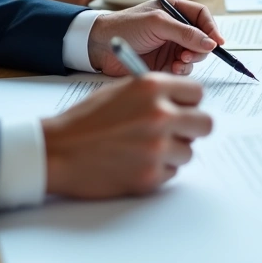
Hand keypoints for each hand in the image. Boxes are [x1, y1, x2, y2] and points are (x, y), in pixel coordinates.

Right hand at [41, 73, 211, 198]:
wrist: (56, 152)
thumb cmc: (84, 122)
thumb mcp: (119, 92)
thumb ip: (154, 95)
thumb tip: (183, 104)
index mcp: (152, 87)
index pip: (197, 92)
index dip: (189, 102)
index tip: (183, 109)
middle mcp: (160, 114)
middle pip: (205, 123)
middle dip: (192, 129)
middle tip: (176, 133)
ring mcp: (157, 147)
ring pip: (188, 152)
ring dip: (172, 153)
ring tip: (142, 150)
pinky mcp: (151, 175)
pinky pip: (172, 173)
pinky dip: (157, 171)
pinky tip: (133, 164)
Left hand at [87, 0, 223, 74]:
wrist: (99, 46)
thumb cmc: (124, 27)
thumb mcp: (157, 23)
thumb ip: (185, 32)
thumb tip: (210, 43)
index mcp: (174, 9)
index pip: (202, 16)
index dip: (212, 28)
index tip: (217, 42)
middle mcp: (175, 27)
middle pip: (202, 38)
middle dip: (200, 48)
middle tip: (190, 55)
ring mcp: (171, 45)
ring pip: (194, 55)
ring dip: (191, 60)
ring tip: (178, 63)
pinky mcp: (165, 62)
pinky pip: (183, 68)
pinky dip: (182, 70)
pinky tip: (173, 69)